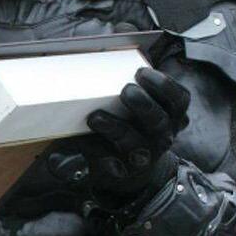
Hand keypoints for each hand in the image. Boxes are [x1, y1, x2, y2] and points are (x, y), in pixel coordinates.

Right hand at [50, 68, 189, 196]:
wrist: (134, 157)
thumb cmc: (104, 153)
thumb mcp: (85, 161)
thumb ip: (70, 162)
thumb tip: (56, 162)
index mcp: (132, 162)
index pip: (126, 150)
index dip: (114, 132)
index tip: (94, 117)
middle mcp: (154, 147)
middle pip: (151, 129)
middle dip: (141, 104)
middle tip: (122, 92)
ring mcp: (168, 130)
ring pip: (169, 113)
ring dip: (156, 92)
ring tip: (138, 75)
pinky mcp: (177, 113)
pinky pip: (180, 99)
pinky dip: (167, 85)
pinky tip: (146, 73)